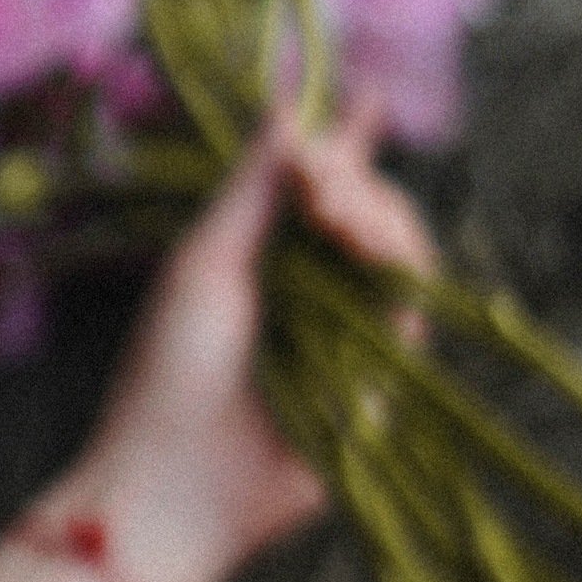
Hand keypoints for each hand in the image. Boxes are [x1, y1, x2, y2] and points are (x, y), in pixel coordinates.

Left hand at [47, 106, 437, 581]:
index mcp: (265, 258)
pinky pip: (411, 312)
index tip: (370, 102)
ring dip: (377, 220)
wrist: (180, 479)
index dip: (349, 146)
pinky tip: (364, 251)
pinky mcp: (380, 381)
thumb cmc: (170, 371)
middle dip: (356, 185)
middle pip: (373, 213)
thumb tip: (289, 108)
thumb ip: (251, 188)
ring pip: (401, 255)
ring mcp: (351, 335)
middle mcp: (315, 291)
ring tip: (337, 217)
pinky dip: (394, 273)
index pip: (323, 189)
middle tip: (321, 184)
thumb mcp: (204, 262)